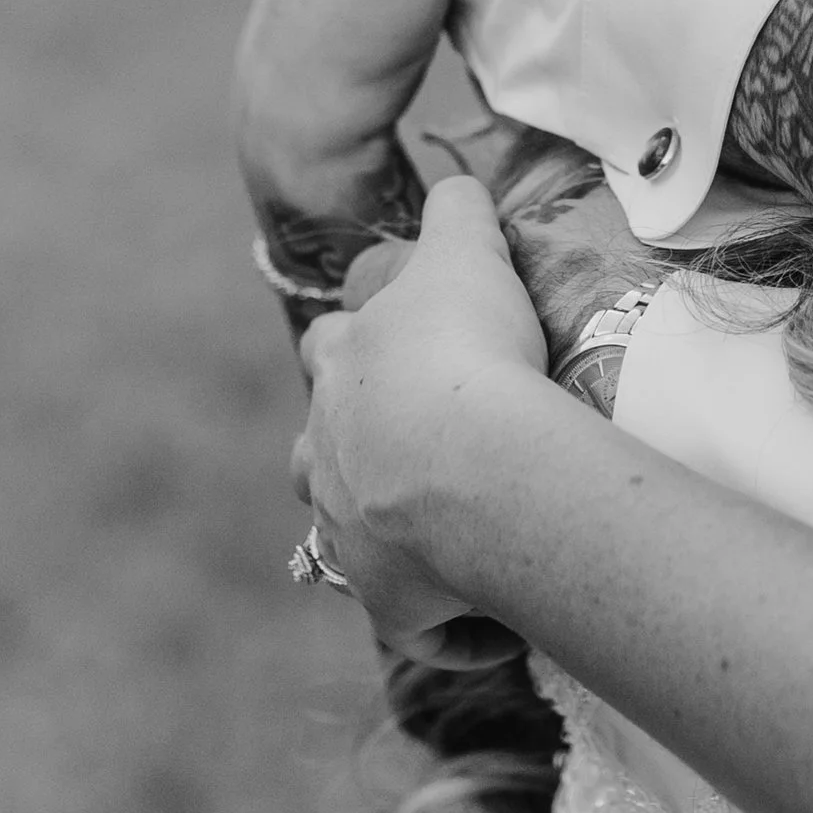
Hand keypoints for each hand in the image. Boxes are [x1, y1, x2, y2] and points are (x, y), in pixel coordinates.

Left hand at [292, 179, 553, 656]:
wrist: (471, 458)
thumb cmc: (465, 347)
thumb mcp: (464, 252)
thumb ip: (458, 212)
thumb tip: (458, 185)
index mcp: (343, 368)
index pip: (335, 346)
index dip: (363, 344)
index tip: (405, 351)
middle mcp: (328, 453)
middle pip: (317, 451)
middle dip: (352, 449)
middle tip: (417, 448)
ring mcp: (349, 535)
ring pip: (342, 541)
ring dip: (383, 537)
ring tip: (441, 533)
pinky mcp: (391, 604)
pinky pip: (423, 627)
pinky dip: (455, 627)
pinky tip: (496, 623)